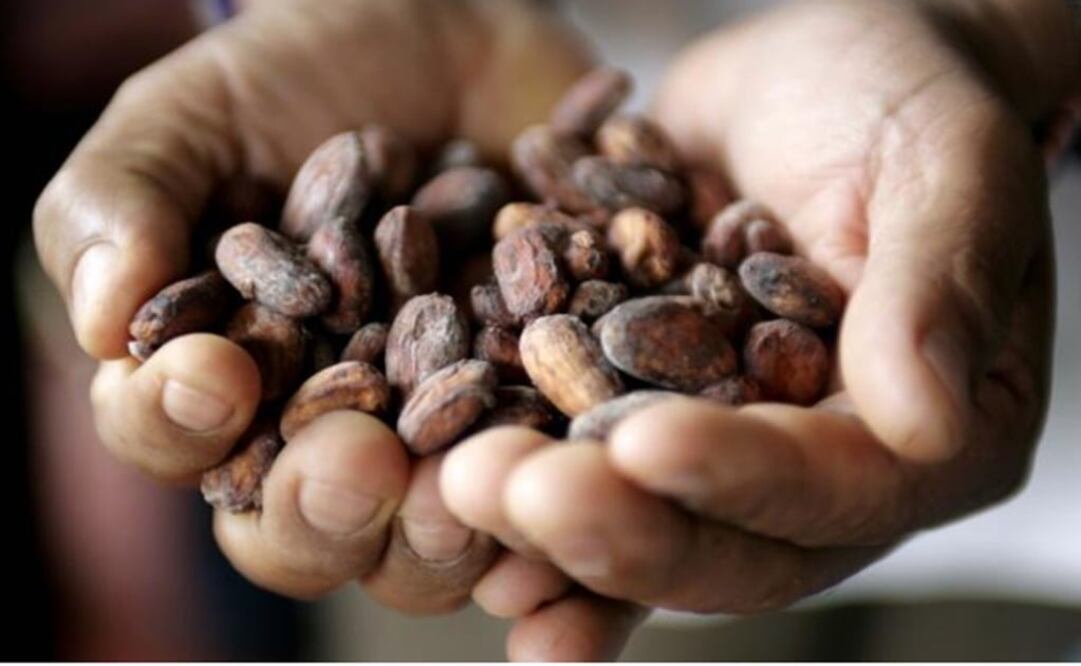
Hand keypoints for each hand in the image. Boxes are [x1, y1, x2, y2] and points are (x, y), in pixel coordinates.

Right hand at [33, 1, 642, 657]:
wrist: (448, 37)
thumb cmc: (299, 79)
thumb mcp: (195, 118)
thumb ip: (125, 204)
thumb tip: (101, 320)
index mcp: (225, 381)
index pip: (179, 437)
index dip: (181, 423)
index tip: (214, 374)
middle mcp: (331, 431)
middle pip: (309, 526)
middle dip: (324, 509)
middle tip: (356, 461)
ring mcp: (440, 434)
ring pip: (429, 537)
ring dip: (442, 530)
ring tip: (462, 485)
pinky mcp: (539, 408)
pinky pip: (548, 469)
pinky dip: (555, 473)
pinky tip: (568, 456)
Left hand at [443, 0, 1076, 622]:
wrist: (816, 77)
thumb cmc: (904, 101)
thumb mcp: (948, 164)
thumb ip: (939, 286)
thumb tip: (926, 422)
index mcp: (926, 436)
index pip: (831, 486)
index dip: (739, 477)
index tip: (644, 444)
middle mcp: (821, 471)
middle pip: (721, 542)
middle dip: (615, 525)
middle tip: (510, 491)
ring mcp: (726, 448)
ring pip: (639, 520)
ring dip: (547, 524)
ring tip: (457, 494)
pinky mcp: (647, 409)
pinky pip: (587, 466)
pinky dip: (529, 497)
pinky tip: (453, 506)